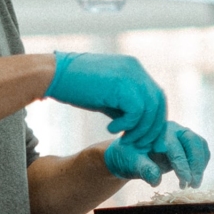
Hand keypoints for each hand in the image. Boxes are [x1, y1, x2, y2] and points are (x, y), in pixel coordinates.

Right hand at [46, 52, 166, 147]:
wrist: (54, 74)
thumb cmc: (76, 86)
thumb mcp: (107, 96)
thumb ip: (125, 105)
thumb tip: (139, 126)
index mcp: (134, 69)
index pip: (156, 96)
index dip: (154, 119)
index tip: (144, 137)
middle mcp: (136, 69)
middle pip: (159, 102)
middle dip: (152, 127)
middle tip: (138, 143)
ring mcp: (130, 75)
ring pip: (151, 108)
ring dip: (139, 129)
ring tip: (123, 138)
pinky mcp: (121, 84)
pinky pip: (136, 111)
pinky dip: (127, 125)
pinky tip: (110, 129)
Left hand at [102, 122, 210, 188]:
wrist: (129, 153)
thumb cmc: (129, 156)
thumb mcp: (132, 163)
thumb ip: (144, 169)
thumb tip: (156, 180)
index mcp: (159, 131)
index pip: (175, 148)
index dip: (182, 165)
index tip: (185, 182)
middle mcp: (173, 130)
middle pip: (193, 142)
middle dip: (196, 164)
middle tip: (193, 184)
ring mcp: (181, 135)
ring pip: (199, 145)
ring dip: (200, 165)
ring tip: (194, 184)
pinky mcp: (187, 144)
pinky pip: (201, 150)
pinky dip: (202, 163)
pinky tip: (195, 177)